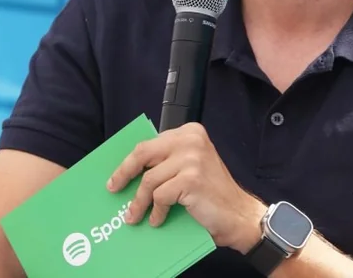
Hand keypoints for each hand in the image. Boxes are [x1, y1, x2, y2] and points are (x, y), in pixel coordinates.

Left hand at [106, 123, 265, 252]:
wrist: (239, 214)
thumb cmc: (212, 194)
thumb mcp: (191, 166)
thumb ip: (168, 161)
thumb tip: (131, 171)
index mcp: (190, 132)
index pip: (149, 143)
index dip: (130, 161)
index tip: (117, 175)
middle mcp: (191, 140)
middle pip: (143, 154)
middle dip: (124, 174)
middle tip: (114, 189)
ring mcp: (192, 158)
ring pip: (149, 180)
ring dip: (139, 201)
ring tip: (134, 215)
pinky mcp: (191, 179)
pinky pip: (160, 196)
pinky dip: (156, 211)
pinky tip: (157, 219)